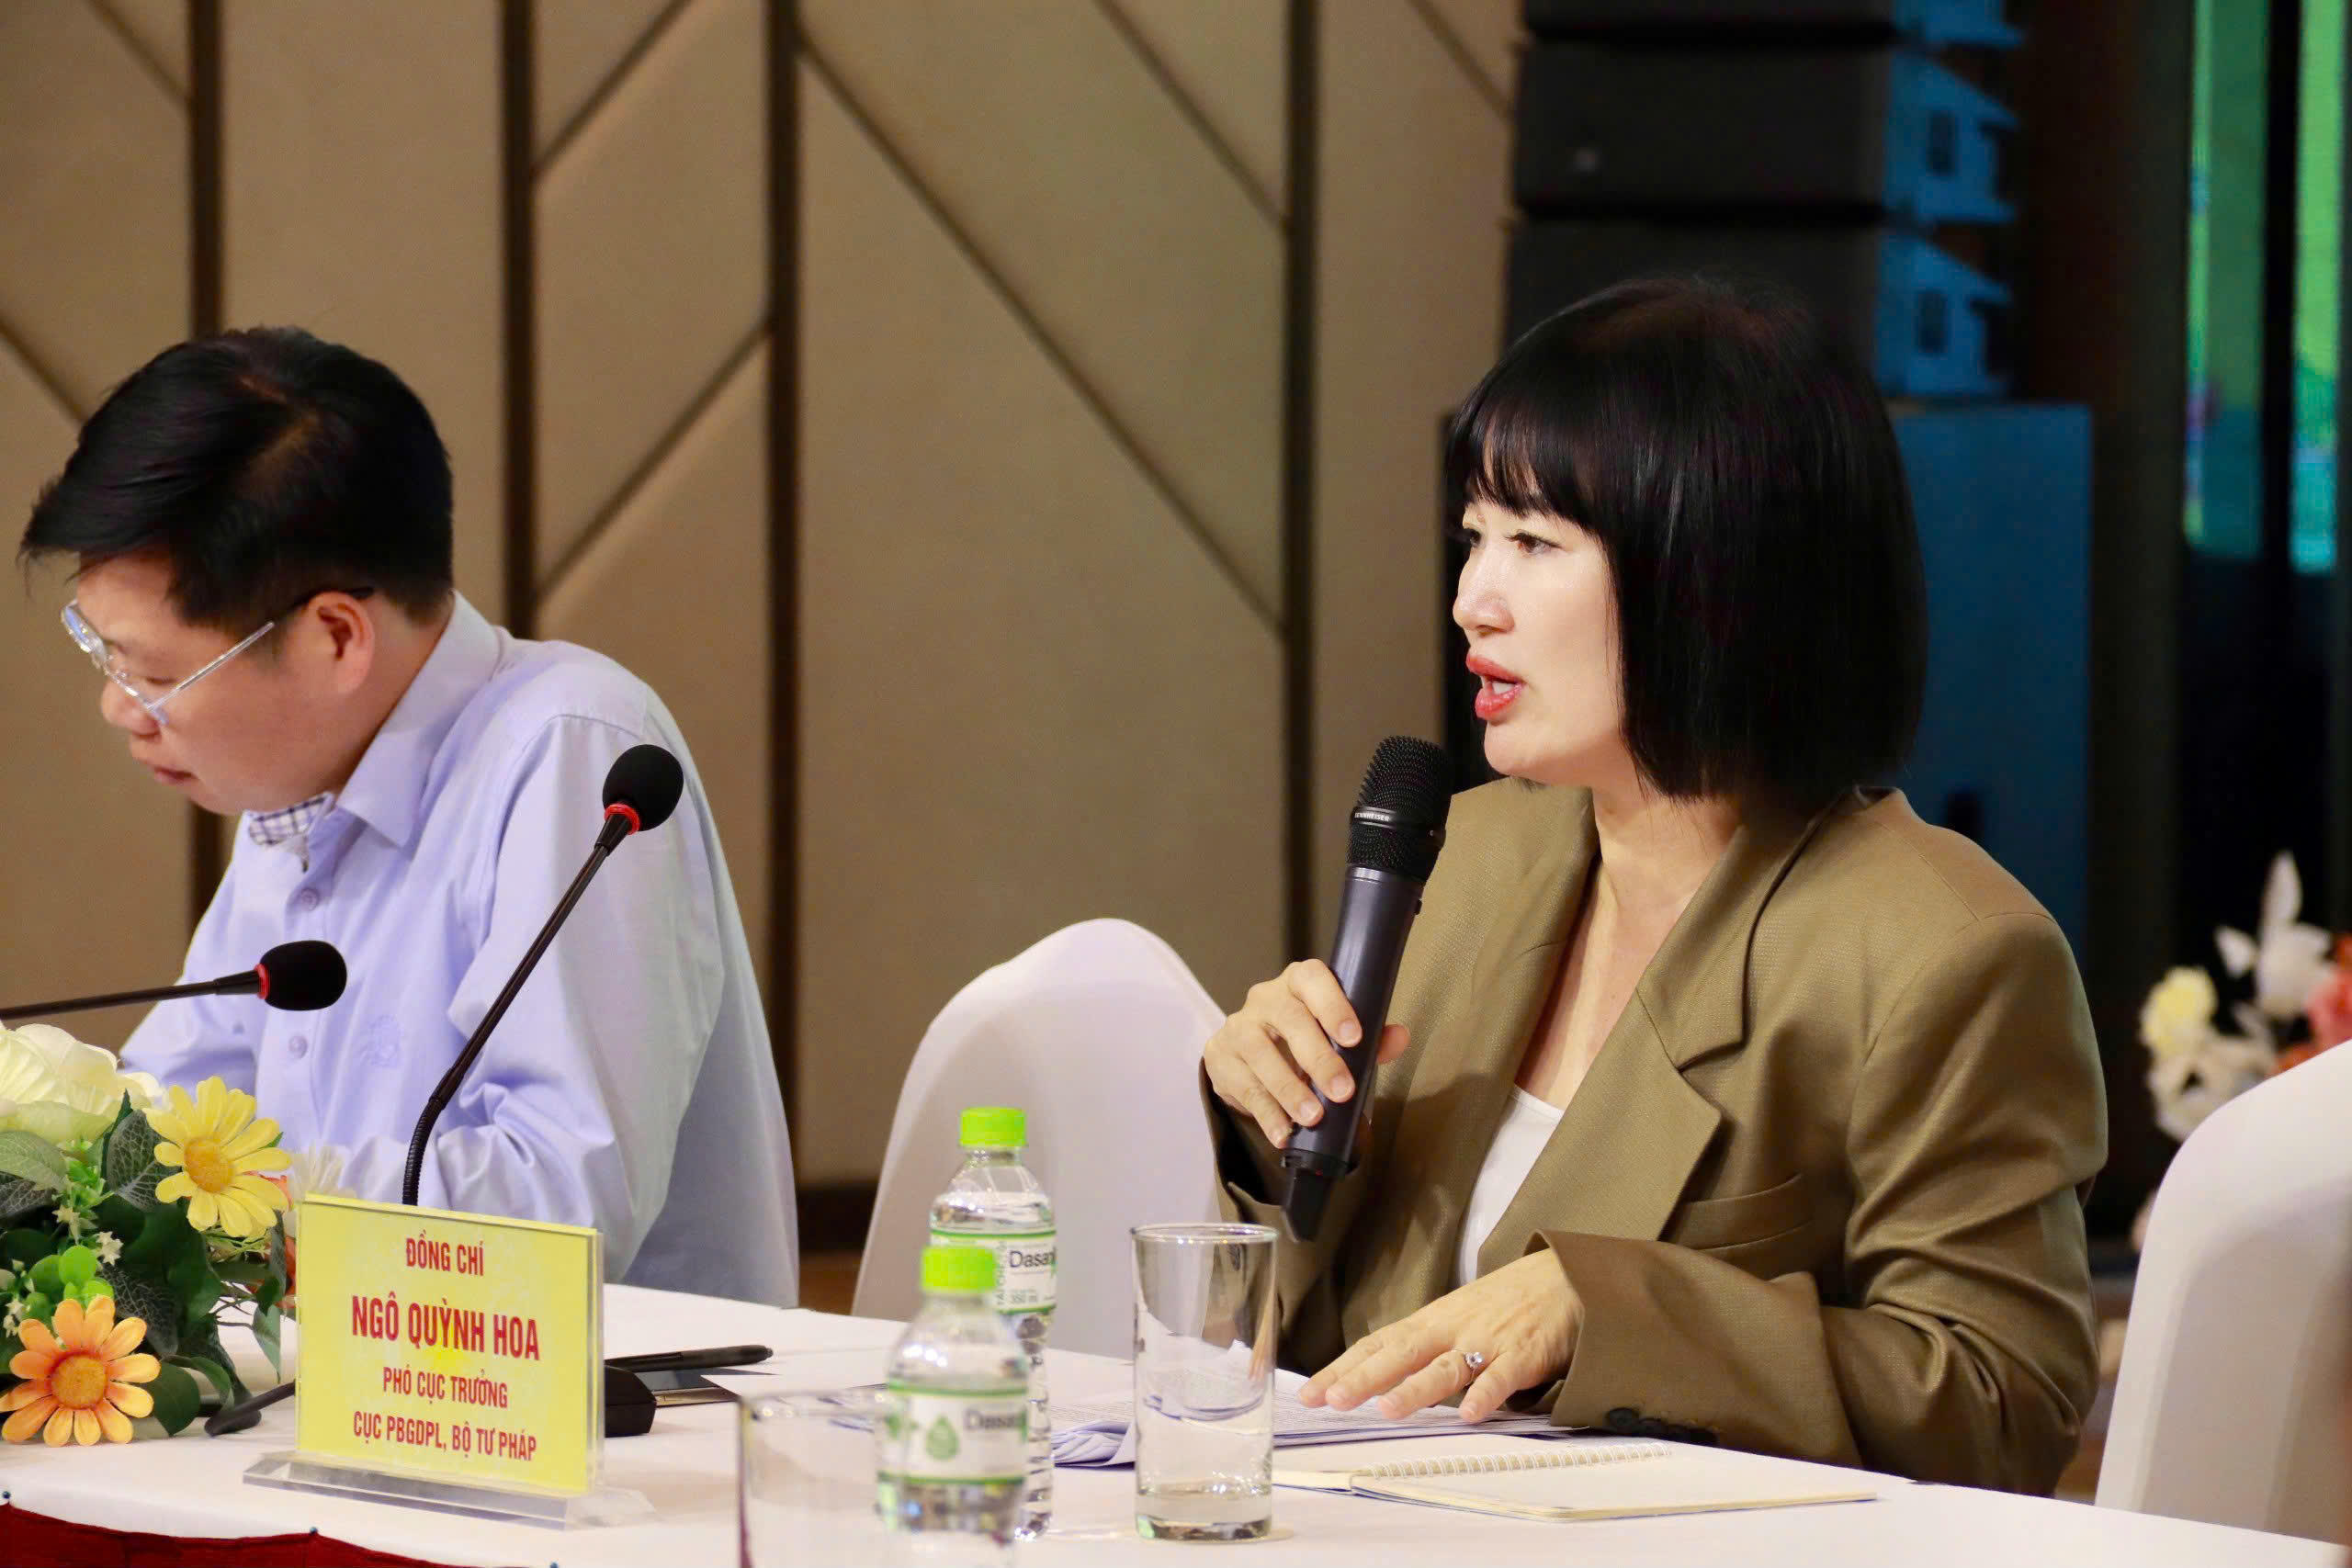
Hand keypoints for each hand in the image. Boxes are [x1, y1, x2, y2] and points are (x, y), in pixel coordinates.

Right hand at [1203, 960, 1409, 1148]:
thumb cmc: (1303, 1040)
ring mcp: (1239, 1027)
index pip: (1313, 979)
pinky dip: (1267, 1114)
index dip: (1334, 1005)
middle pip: (1289, 1020)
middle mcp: (1265, 999)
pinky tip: (1283, 1132)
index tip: (1354, 1038)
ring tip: (1313, 1118)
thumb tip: (1399, 1037)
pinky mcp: (1220, 1057)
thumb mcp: (1336, 1036)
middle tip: (1342, 1091)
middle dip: (1319, 1058)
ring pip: (1261, 1054)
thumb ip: (1370, 1038)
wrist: (1249, 1055)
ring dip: (1290, 1089)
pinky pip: (1244, 1087)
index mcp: (1298, 983)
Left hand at [1298, 1252, 1582, 1423]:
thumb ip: (1424, 1348)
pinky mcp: (1523, 1354)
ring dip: (1416, 1388)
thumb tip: (1379, 1380)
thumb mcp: (1455, 1317)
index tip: (1309, 1393)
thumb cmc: (1504, 1303)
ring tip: (1387, 1409)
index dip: (1342, 1368)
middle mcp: (1451, 1329)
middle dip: (1363, 1378)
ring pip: (1445, 1367)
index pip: (1377, 1345)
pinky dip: (1486, 1393)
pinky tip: (1471, 1414)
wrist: (1563, 1277)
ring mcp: (1486, 1341)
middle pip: (1400, 1354)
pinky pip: (1502, 1376)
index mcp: (1430, 1323)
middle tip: (1331, 1400)